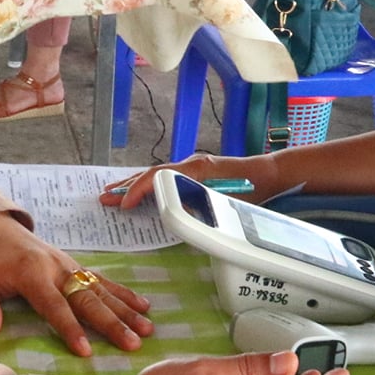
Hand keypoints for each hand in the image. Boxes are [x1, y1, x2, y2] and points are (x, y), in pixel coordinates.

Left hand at [0, 213, 152, 355]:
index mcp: (32, 272)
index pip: (54, 305)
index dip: (70, 328)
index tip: (86, 351)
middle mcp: (57, 268)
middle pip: (87, 298)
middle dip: (111, 322)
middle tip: (132, 342)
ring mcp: (69, 265)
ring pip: (101, 290)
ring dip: (125, 310)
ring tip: (147, 328)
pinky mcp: (74, 266)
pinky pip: (102, 280)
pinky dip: (123, 293)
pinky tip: (143, 306)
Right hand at [101, 153, 282, 208]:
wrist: (270, 173)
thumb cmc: (253, 188)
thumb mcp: (227, 200)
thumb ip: (201, 203)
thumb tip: (176, 210)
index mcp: (196, 169)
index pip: (160, 177)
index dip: (139, 189)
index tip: (124, 203)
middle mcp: (191, 164)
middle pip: (152, 173)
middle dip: (127, 186)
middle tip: (104, 198)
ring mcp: (192, 167)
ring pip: (157, 174)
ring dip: (135, 184)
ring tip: (113, 195)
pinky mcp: (196, 172)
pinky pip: (166, 178)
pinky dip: (149, 185)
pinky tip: (140, 194)